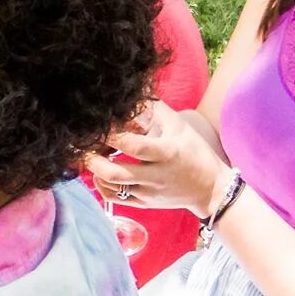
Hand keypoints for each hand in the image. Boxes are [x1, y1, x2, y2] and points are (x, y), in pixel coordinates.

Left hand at [89, 101, 227, 213]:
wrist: (210, 189)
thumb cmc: (194, 152)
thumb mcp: (181, 128)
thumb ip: (157, 111)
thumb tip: (135, 91)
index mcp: (168, 154)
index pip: (135, 147)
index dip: (113, 137)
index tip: (100, 126)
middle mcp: (157, 176)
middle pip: (116, 173)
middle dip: (93, 160)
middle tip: (83, 145)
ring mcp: (149, 193)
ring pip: (112, 187)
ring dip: (95, 171)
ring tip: (89, 156)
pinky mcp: (144, 204)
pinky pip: (115, 198)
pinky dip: (101, 185)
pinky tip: (99, 172)